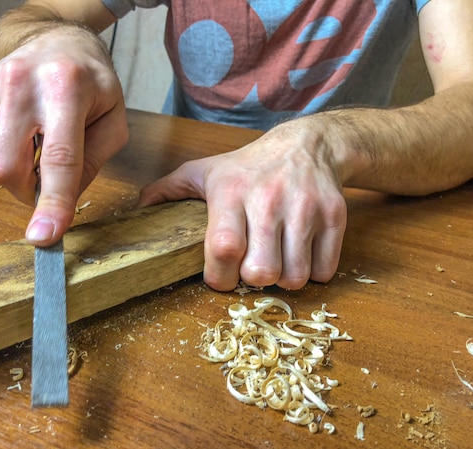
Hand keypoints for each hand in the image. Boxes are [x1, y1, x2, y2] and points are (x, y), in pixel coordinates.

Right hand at [0, 26, 127, 245]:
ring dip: (23, 165)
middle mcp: (23, 82)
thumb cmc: (93, 84)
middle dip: (28, 191)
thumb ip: (92, 164)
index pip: (59, 159)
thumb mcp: (114, 122)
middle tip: (49, 181)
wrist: (59, 40)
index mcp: (67, 88)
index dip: (53, 202)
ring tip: (43, 134)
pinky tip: (27, 123)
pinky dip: (11, 147)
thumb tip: (60, 202)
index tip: (44, 237)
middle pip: (9, 168)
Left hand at [139, 121, 346, 290]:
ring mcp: (306, 208)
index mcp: (231, 191)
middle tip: (252, 265)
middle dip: (253, 280)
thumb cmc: (249, 165)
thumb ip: (169, 190)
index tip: (220, 276)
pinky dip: (312, 271)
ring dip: (283, 278)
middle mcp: (269, 199)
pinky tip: (300, 253)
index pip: (224, 249)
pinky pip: (324, 270)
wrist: (308, 145)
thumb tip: (137, 209)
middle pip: (261, 272)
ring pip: (295, 277)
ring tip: (277, 259)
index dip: (219, 277)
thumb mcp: (205, 170)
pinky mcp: (335, 216)